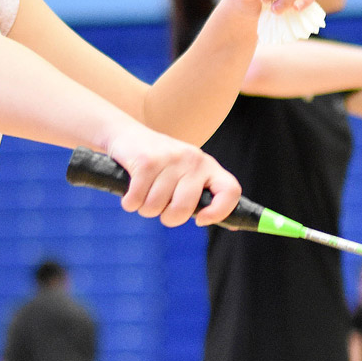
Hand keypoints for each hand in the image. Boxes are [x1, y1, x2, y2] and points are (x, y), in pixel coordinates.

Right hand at [103, 126, 242, 227]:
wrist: (128, 136)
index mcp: (209, 167)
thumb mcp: (188, 175)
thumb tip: (234, 225)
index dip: (219, 212)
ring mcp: (170, 159)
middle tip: (161, 207)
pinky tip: (131, 192)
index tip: (200, 220)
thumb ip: (206, 198)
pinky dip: (130, 203)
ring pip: (155, 207)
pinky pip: (137, 200)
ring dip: (145, 208)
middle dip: (167, 217)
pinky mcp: (146, 161)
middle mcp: (194, 160)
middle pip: (182, 209)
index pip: (230, 192)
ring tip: (144, 193)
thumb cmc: (162, 165)